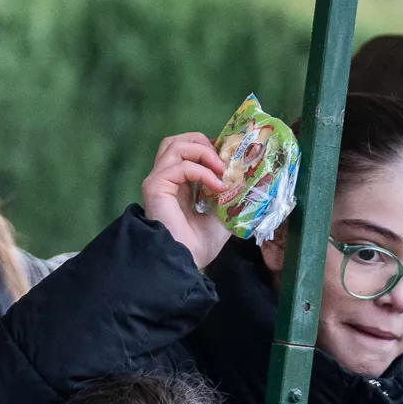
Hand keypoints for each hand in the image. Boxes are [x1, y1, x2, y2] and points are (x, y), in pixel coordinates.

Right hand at [139, 132, 237, 270]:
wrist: (184, 262)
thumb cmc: (198, 245)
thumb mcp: (222, 216)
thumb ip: (228, 197)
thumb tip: (247, 182)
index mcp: (178, 185)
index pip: (187, 152)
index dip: (207, 148)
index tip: (229, 157)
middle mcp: (166, 179)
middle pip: (176, 141)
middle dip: (201, 143)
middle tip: (222, 159)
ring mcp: (158, 180)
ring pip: (175, 145)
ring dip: (203, 152)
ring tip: (221, 169)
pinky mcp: (155, 185)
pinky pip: (180, 166)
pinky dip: (202, 171)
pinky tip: (216, 185)